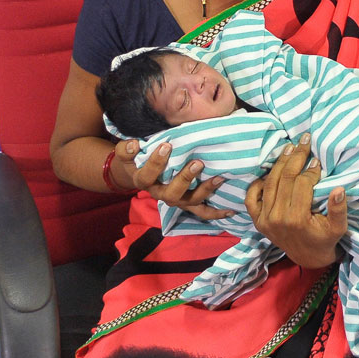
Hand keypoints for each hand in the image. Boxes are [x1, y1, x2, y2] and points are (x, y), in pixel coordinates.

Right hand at [113, 139, 231, 219]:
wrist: (139, 174)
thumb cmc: (137, 161)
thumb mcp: (127, 156)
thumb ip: (127, 150)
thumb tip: (133, 144)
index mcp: (144, 182)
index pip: (147, 176)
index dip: (155, 163)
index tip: (167, 146)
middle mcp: (161, 194)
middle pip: (172, 193)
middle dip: (185, 179)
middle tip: (197, 163)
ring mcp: (177, 200)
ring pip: (191, 201)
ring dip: (205, 191)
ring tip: (218, 177)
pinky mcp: (189, 204)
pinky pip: (203, 212)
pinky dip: (217, 213)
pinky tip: (231, 210)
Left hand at [245, 134, 347, 267]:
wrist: (307, 258)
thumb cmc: (325, 240)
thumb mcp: (338, 228)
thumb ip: (338, 209)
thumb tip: (339, 189)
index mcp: (296, 219)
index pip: (301, 184)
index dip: (311, 170)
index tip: (318, 161)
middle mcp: (277, 218)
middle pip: (285, 178)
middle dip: (296, 156)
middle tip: (304, 140)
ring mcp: (264, 219)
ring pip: (270, 183)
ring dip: (279, 163)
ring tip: (289, 148)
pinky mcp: (258, 220)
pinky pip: (251, 198)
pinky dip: (257, 184)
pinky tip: (268, 172)